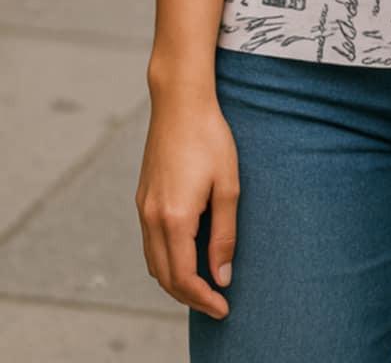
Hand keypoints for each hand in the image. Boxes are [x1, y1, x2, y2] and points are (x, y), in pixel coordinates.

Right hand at [135, 93, 238, 320]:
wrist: (180, 102)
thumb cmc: (210, 137)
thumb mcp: (228, 186)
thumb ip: (224, 235)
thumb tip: (221, 277)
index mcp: (174, 217)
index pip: (183, 277)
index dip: (203, 298)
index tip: (224, 308)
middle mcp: (151, 217)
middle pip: (164, 276)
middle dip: (189, 297)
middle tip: (216, 303)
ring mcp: (143, 207)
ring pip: (153, 262)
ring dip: (175, 280)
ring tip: (203, 285)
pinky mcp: (142, 197)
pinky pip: (149, 243)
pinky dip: (165, 260)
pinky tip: (186, 255)